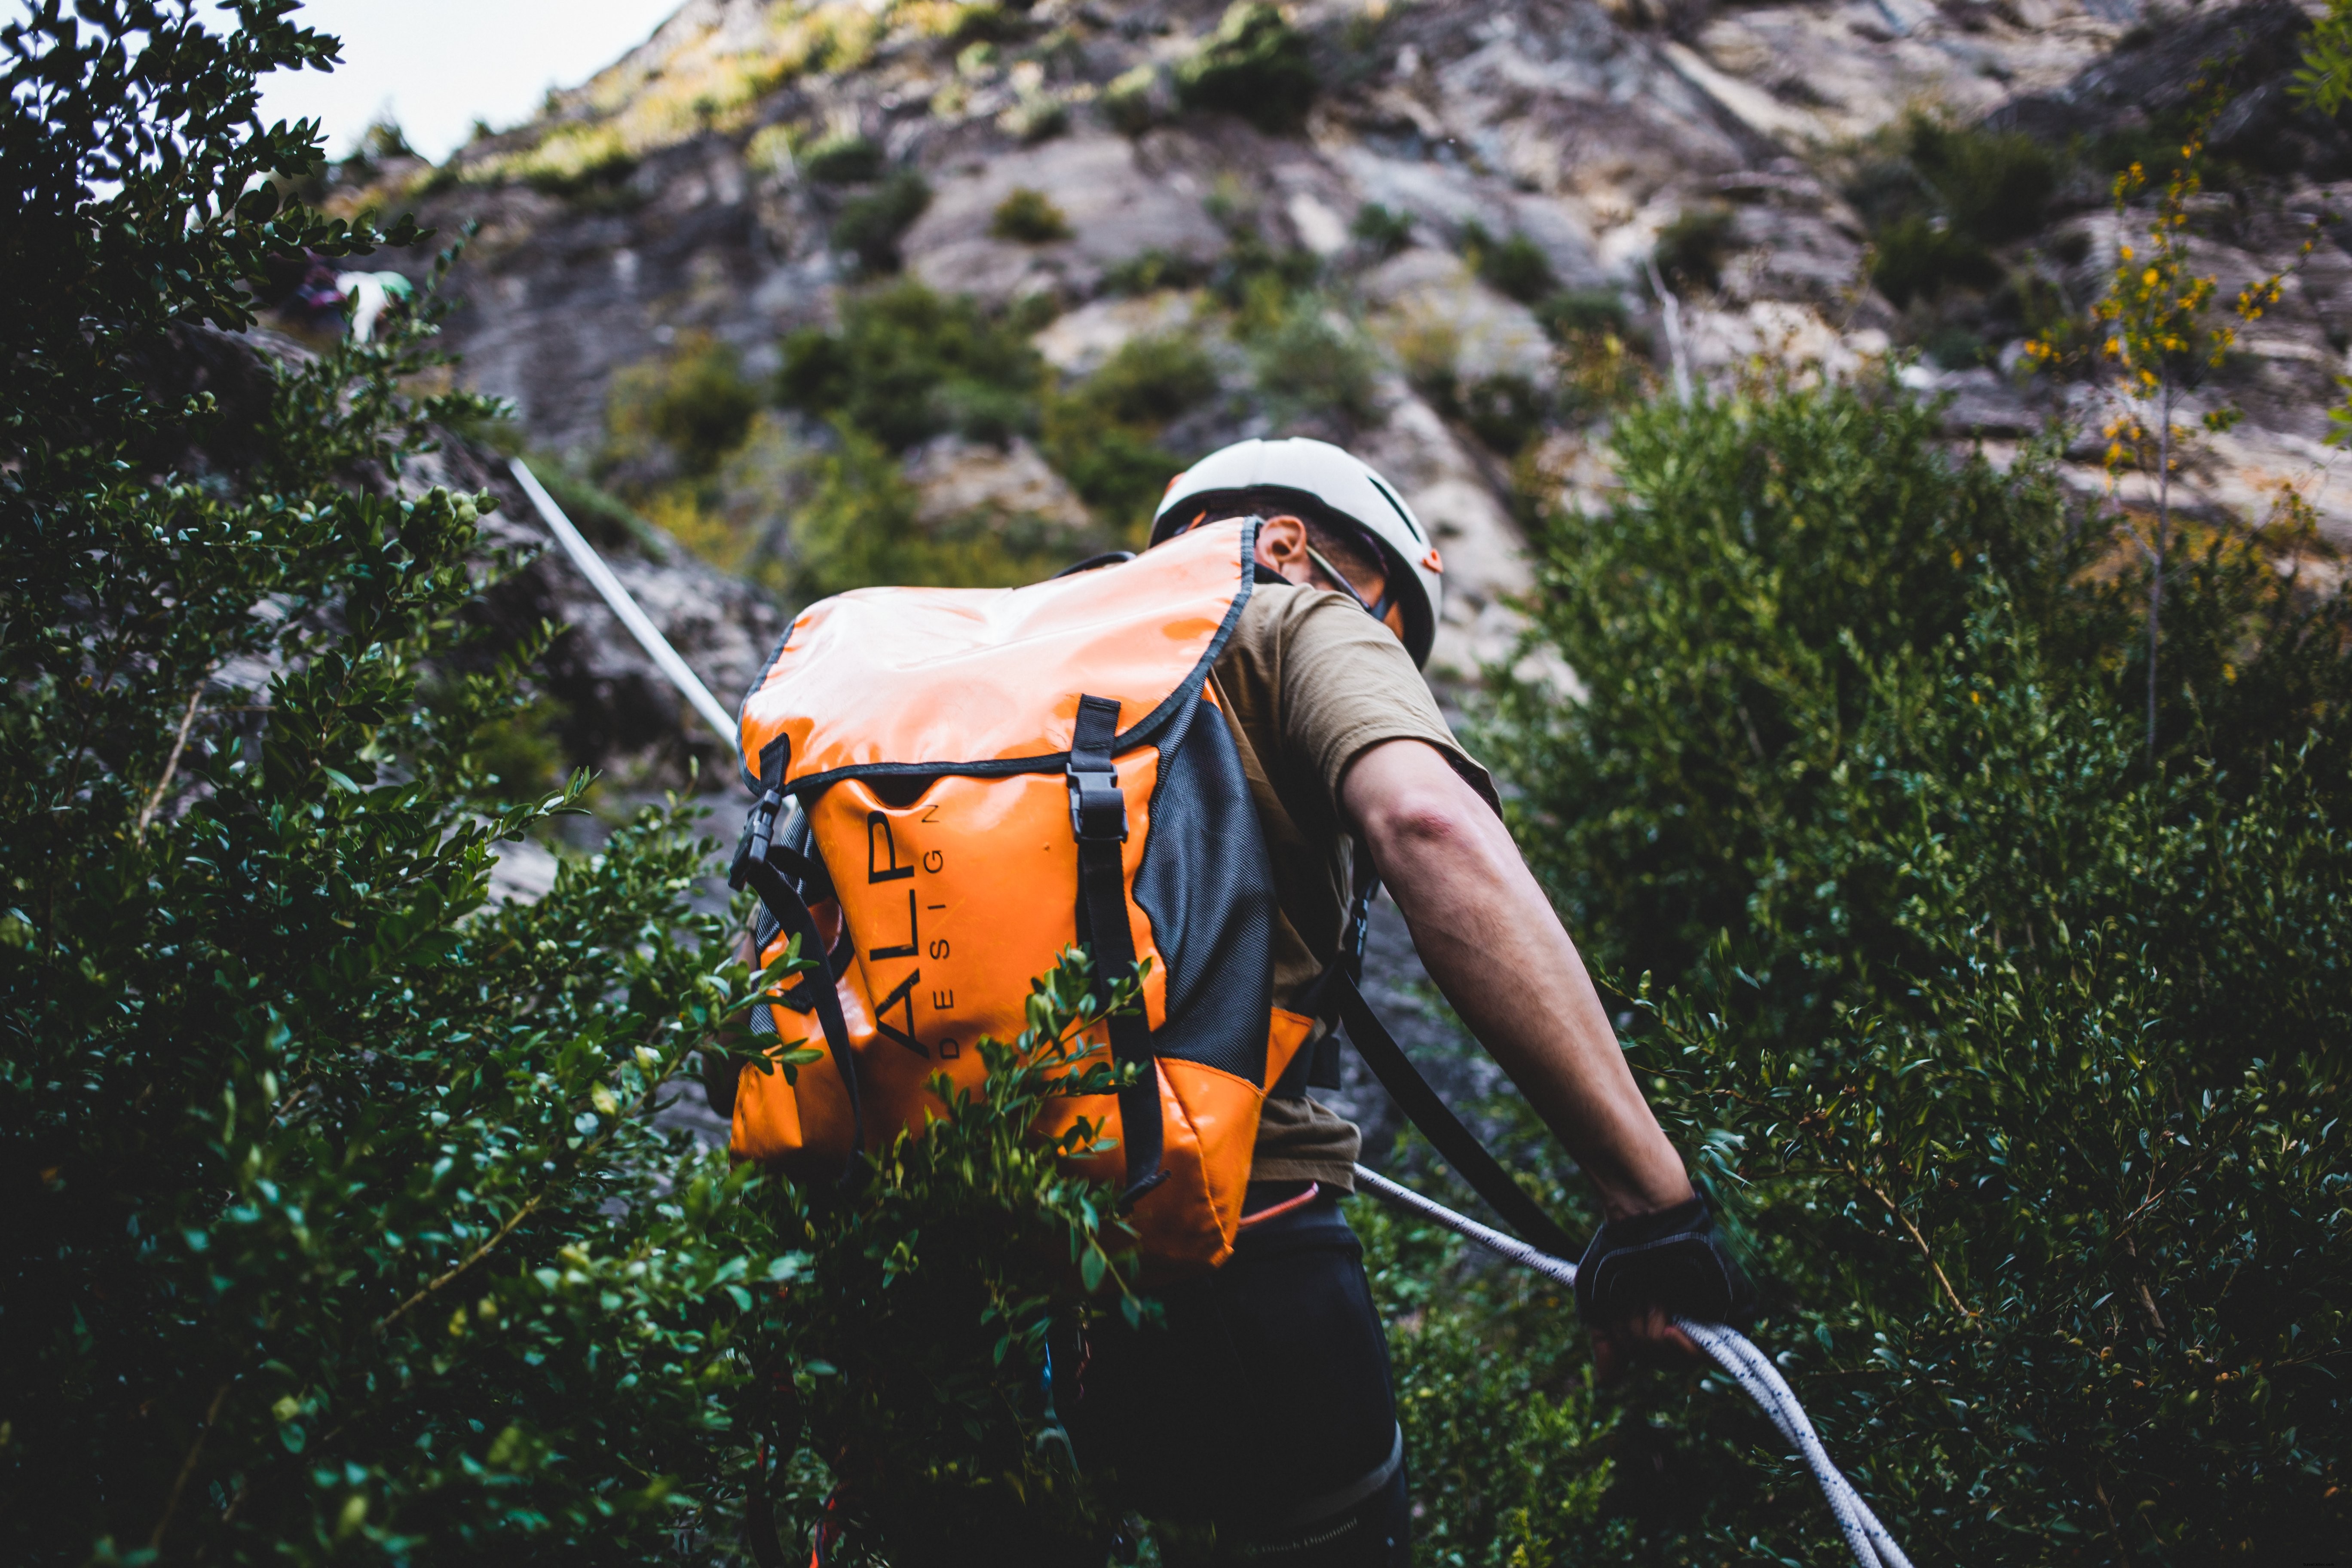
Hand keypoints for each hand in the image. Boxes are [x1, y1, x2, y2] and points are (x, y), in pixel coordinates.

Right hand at [1575, 1196, 1754, 1381]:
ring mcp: (1714, 1313)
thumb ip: (1607, 1342)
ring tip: (1652, 1293)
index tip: (1620, 1318)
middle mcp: (1692, 1317)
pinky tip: (1675, 1318)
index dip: (1634, 1345)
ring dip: (1656, 1331)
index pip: (1656, 1355)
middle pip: (1668, 1360)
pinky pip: (1715, 1348)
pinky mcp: (1734, 1307)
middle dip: (1641, 1335)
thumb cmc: (1619, 1250)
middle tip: (1638, 1296)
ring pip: (1686, 1357)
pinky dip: (1687, 1342)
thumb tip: (1609, 1383)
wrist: (1644, 1215)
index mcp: (1667, 1316)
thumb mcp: (1600, 1301)